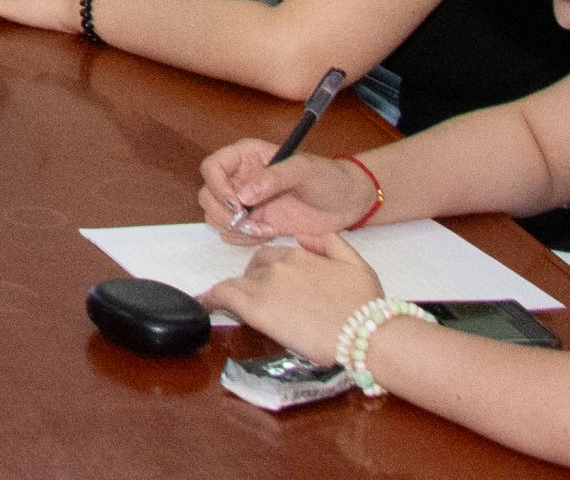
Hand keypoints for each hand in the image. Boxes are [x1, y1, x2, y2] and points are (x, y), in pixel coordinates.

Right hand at [199, 139, 377, 242]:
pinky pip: (232, 233)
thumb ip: (274, 177)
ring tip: (263, 230)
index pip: (212, 167)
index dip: (217, 186)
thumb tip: (244, 194)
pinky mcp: (255, 222)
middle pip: (208, 195)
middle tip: (250, 222)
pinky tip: (268, 234)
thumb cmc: (328, 177)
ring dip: (233, 228)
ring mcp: (246, 202)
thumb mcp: (304, 170)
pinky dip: (243, 238)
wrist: (347, 202)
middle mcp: (241, 178)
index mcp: (247, 156)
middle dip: (224, 213)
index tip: (238, 203)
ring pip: (215, 216)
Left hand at [200, 227, 383, 359]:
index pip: (271, 258)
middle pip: (254, 270)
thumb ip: (331, 243)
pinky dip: (211, 298)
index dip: (269, 272)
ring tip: (232, 306)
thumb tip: (305, 236)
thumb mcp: (357, 263)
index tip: (271, 287)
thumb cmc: (365, 303)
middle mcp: (279, 265)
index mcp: (299, 254)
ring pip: (239, 283)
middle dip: (254, 282)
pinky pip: (225, 296)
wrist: (366, 333)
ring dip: (236, 293)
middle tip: (262, 302)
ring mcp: (266, 286)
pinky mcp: (257, 309)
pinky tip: (204, 304)